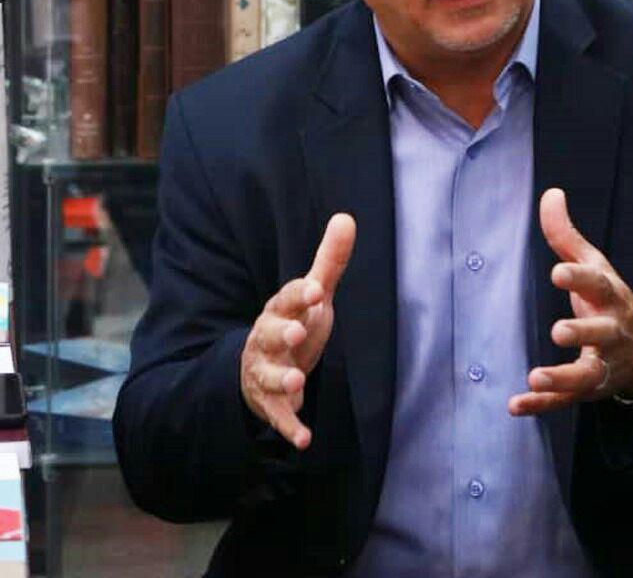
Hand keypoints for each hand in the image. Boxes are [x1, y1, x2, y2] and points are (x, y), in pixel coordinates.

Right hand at [241, 213, 355, 448]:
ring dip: (282, 377)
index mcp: (280, 310)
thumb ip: (330, 261)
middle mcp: (267, 339)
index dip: (301, 294)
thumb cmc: (293, 323)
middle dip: (283, 331)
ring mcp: (266, 371)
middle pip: (271, 333)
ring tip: (298, 380)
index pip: (288, 298)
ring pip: (269, 374)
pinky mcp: (269, 402)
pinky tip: (304, 439)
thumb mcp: (313, 294)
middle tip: (297, 331)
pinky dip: (289, 426)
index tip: (317, 289)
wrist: (260, 367)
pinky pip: (278, 415)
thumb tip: (347, 217)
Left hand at [508, 188, 632, 415]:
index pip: (598, 285)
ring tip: (536, 378)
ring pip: (586, 374)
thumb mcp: (596, 266)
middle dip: (582, 333)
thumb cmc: (611, 301)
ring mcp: (603, 364)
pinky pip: (566, 401)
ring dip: (562, 377)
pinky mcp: (589, 389)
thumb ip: (567, 235)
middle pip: (601, 333)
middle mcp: (611, 332)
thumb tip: (550, 193)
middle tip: (559, 331)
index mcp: (610, 297)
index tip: (558, 272)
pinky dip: (542, 406)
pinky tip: (516, 405)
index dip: (580, 278)